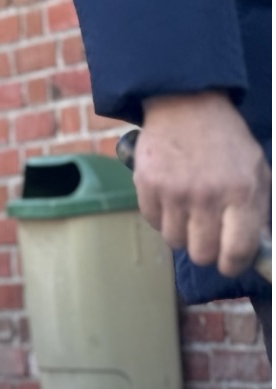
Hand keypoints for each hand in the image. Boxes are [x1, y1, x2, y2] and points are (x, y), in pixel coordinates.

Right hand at [137, 91, 270, 276]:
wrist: (187, 105)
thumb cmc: (226, 141)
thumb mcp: (256, 169)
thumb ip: (259, 208)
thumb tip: (259, 245)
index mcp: (242, 192)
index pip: (237, 250)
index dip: (233, 265)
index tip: (230, 264)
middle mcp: (207, 195)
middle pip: (202, 253)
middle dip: (206, 251)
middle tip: (207, 237)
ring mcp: (174, 192)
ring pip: (175, 241)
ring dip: (182, 233)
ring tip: (188, 212)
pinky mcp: (148, 187)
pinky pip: (153, 222)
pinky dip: (162, 217)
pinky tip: (171, 197)